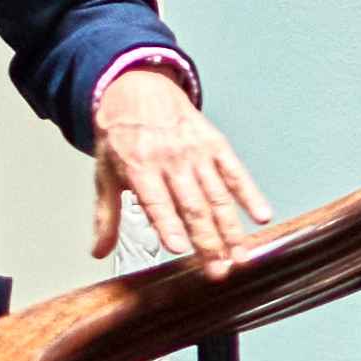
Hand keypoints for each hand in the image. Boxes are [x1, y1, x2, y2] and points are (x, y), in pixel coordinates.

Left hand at [90, 68, 262, 273]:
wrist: (137, 89)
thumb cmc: (121, 136)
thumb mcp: (105, 174)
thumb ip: (106, 217)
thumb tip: (99, 252)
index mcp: (140, 169)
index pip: (157, 203)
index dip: (168, 225)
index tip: (180, 248)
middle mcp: (171, 161)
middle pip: (193, 206)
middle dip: (208, 242)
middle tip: (219, 270)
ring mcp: (196, 153)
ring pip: (217, 195)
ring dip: (232, 228)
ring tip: (241, 255)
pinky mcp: (215, 144)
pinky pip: (235, 172)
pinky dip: (250, 194)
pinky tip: (262, 215)